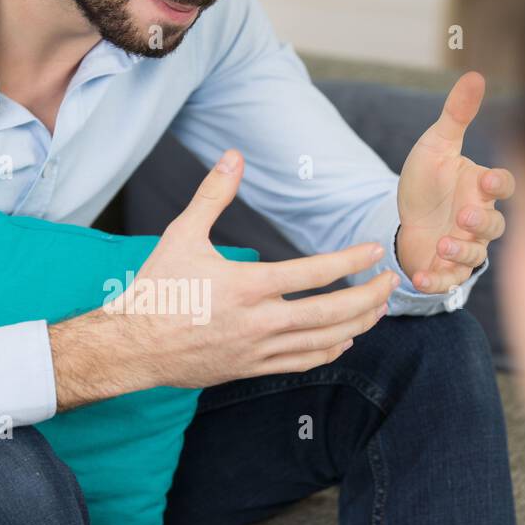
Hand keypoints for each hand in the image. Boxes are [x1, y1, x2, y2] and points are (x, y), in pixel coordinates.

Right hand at [49, 149, 398, 407]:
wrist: (133, 346)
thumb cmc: (156, 289)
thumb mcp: (181, 235)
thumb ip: (213, 195)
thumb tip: (233, 156)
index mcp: (248, 285)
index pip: (315, 273)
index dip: (351, 260)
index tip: (374, 251)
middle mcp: (259, 322)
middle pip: (332, 313)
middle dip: (369, 297)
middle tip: (392, 282)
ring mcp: (257, 349)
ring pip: (323, 342)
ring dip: (358, 325)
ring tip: (378, 310)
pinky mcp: (251, 368)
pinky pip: (301, 362)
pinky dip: (329, 351)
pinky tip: (344, 339)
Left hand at [396, 72, 514, 292]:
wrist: (404, 217)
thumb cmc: (427, 181)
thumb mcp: (436, 145)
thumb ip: (456, 115)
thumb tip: (475, 75)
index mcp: (480, 188)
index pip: (503, 186)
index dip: (499, 185)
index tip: (486, 179)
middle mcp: (478, 219)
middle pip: (495, 226)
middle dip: (482, 223)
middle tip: (464, 216)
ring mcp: (465, 246)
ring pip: (476, 255)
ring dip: (461, 252)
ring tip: (441, 244)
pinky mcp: (445, 269)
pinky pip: (448, 280)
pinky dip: (436, 281)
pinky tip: (418, 277)